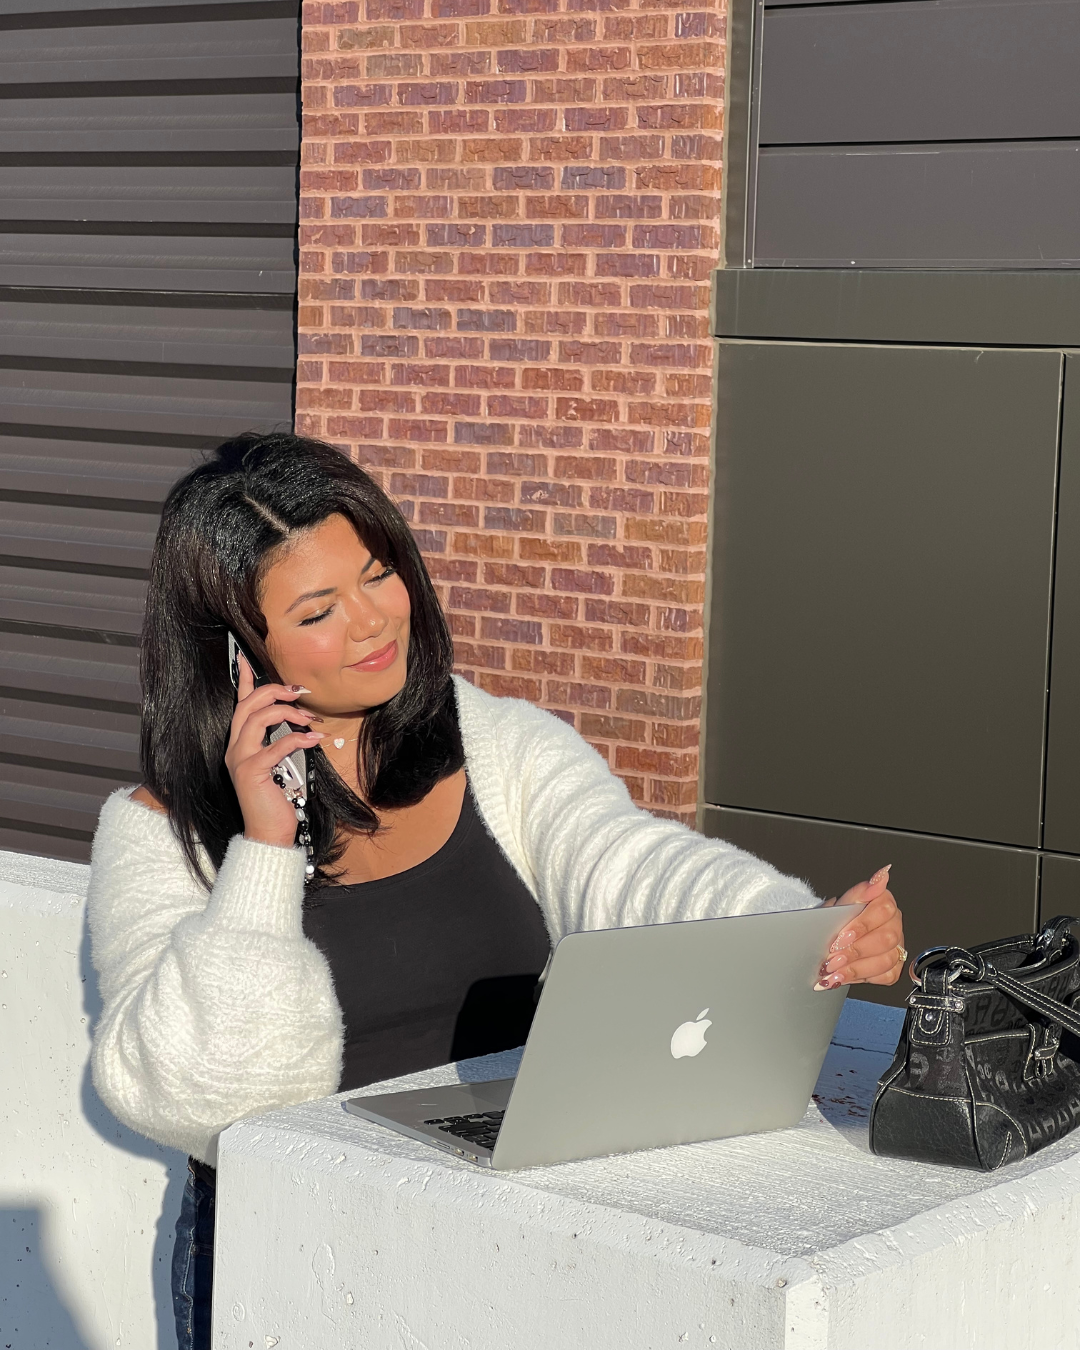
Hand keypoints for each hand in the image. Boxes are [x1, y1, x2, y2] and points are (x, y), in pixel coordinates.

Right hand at [224, 654, 323, 847]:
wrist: (267, 833)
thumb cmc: (275, 800)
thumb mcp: (278, 765)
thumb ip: (280, 742)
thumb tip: (298, 721)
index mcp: (239, 744)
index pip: (239, 706)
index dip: (244, 681)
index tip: (244, 659)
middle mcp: (234, 749)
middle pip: (248, 705)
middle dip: (274, 691)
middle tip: (299, 691)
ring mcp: (240, 760)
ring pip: (257, 719)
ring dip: (287, 713)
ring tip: (310, 719)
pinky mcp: (252, 772)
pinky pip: (275, 745)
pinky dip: (297, 739)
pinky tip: (315, 740)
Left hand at [816, 865, 904, 988]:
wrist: (830, 936)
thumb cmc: (838, 917)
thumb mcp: (842, 903)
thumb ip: (861, 891)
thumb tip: (882, 875)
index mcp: (884, 902)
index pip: (882, 912)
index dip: (860, 927)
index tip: (840, 938)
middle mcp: (894, 923)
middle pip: (886, 939)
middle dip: (855, 952)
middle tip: (832, 959)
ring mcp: (896, 945)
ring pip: (886, 960)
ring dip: (856, 968)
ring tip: (833, 972)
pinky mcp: (893, 966)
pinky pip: (886, 975)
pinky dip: (861, 978)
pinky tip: (843, 977)